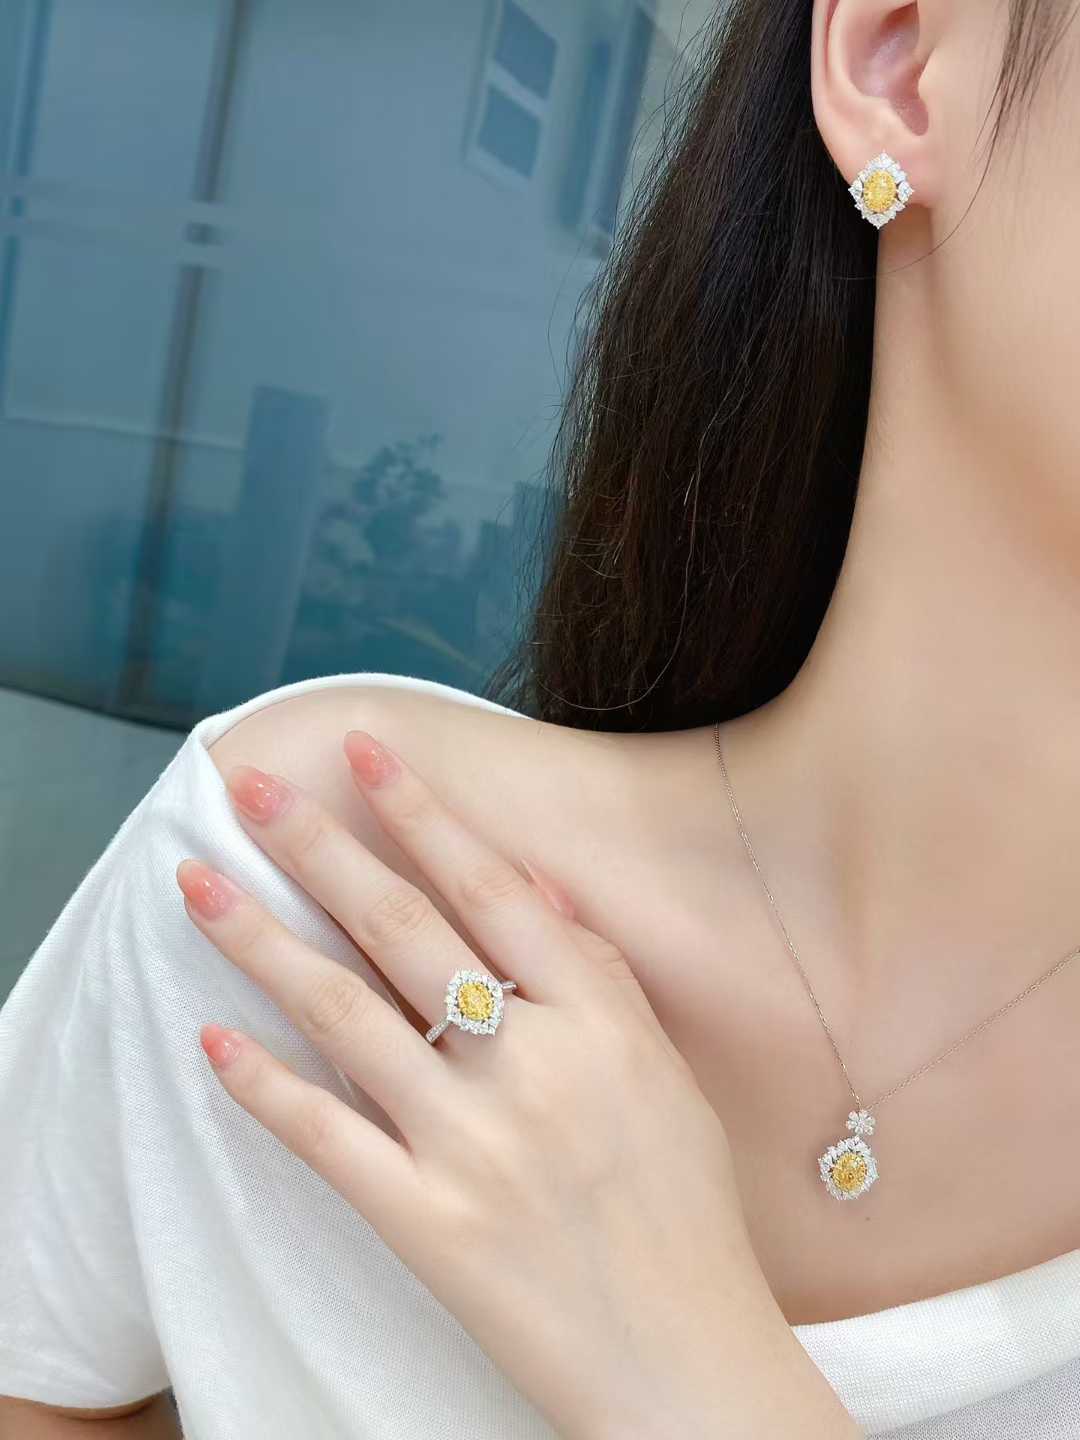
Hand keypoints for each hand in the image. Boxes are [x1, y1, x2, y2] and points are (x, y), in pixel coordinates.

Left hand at [176, 730, 857, 1438]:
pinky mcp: (427, 1224)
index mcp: (600, 1023)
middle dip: (319, 845)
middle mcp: (534, 1068)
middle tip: (249, 786)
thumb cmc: (685, 1212)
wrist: (683, 1363)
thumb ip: (603, 975)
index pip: (492, 890)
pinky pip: (328, 1138)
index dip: (423, 814)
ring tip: (198, 883)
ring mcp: (474, 1147)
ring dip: (262, 941)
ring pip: (345, 1016)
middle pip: (403, 930)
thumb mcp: (666, 1075)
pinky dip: (264, 1086)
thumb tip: (534, 882)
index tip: (365, 752)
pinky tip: (210, 1036)